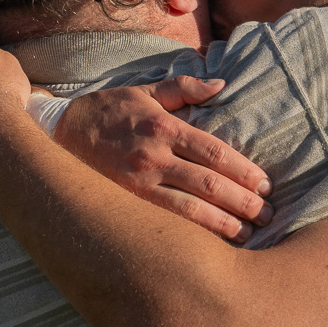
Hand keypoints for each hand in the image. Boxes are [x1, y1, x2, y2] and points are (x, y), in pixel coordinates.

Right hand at [55, 77, 273, 241]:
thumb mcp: (145, 91)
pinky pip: (167, 220)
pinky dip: (194, 232)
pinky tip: (214, 242)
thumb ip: (184, 87)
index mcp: (163, 127)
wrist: (59, 132)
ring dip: (225, 223)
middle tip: (268, 214)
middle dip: (243, 201)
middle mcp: (154, 156)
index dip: (243, 170)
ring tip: (250, 233)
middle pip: (209, 183)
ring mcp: (140, 182)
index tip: (265, 184)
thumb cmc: (109, 110)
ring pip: (191, 208)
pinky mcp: (128, 201)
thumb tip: (220, 84)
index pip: (214, 152)